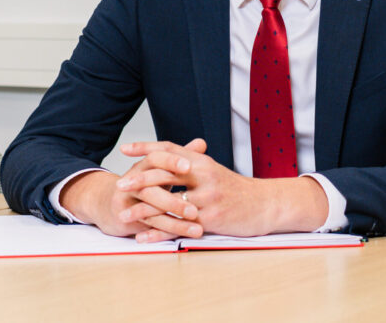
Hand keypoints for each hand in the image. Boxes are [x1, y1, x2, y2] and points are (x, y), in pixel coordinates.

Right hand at [58, 139, 206, 241]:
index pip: (155, 158)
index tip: (189, 167)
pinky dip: (162, 234)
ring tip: (196, 229)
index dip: (171, 161)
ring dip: (173, 222)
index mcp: (144, 166)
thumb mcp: (160, 170)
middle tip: (195, 211)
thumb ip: (182, 157)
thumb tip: (202, 143)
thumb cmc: (143, 185)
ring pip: (150, 211)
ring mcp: (127, 201)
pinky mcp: (125, 218)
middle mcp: (133, 181)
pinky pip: (146, 226)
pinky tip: (178, 238)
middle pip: (151, 189)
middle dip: (173, 201)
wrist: (111, 203)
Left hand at [118, 139, 328, 237]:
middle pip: (164, 172)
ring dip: (143, 209)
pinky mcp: (210, 218)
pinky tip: (143, 236)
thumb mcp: (214, 171)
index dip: (146, 147)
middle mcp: (204, 175)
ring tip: (124, 214)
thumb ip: (192, 164)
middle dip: (138, 179)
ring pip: (168, 202)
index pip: (170, 149)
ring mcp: (207, 198)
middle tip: (119, 185)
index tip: (125, 149)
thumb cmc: (237, 189)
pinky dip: (158, 232)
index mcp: (203, 161)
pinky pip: (178, 226)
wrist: (266, 205)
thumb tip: (167, 156)